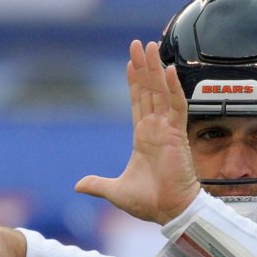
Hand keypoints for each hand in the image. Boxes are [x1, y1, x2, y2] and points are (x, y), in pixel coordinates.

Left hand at [75, 40, 199, 225]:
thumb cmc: (151, 202)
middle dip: (144, 67)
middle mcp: (157, 130)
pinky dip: (173, 88)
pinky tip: (168, 71)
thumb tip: (79, 186)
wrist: (170, 211)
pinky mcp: (178, 135)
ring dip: (156, 69)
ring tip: (151, 47)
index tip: (130, 64)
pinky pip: (177, 106)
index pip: (138, 103)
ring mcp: (168, 130)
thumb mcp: (116, 191)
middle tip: (140, 44)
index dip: (134, 83)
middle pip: (149, 91)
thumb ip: (98, 184)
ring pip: (162, 92)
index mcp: (144, 138)